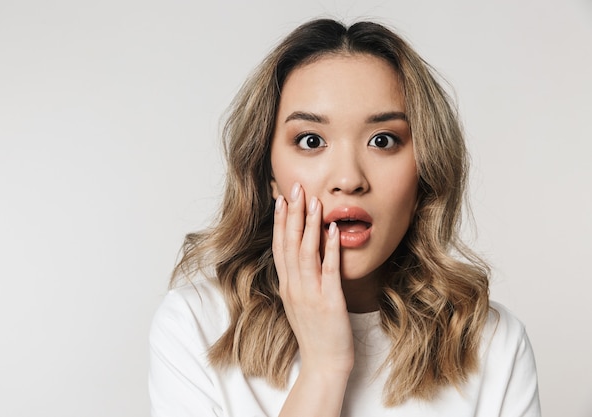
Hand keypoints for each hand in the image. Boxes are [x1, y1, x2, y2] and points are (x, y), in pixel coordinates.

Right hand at [272, 183, 353, 375]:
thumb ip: (300, 280)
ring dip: (308, 225)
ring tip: (312, 200)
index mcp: (287, 286)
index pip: (279, 247)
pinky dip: (329, 248)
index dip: (281, 222)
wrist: (324, 364)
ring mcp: (310, 294)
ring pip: (305, 253)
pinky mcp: (330, 302)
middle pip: (289, 244)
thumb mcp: (301, 304)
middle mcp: (294, 287)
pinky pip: (329, 270)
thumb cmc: (316, 334)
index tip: (281, 198)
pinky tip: (332, 229)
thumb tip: (302, 257)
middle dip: (292, 214)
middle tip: (294, 188)